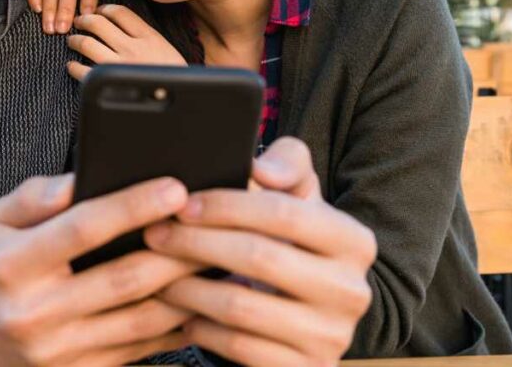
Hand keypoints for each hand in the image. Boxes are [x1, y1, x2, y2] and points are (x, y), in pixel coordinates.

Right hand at [0, 174, 199, 366]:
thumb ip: (37, 195)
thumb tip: (82, 176)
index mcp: (13, 265)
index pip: (83, 229)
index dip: (133, 206)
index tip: (175, 187)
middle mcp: (35, 313)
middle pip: (124, 278)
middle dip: (178, 249)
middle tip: (215, 223)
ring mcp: (58, 353)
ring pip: (141, 320)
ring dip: (186, 289)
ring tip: (219, 258)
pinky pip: (139, 351)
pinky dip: (174, 326)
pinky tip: (197, 300)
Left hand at [67, 4, 186, 80]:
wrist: (179, 99)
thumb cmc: (171, 75)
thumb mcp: (164, 48)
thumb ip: (144, 34)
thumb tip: (120, 20)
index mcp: (148, 37)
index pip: (119, 12)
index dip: (104, 8)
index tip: (98, 11)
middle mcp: (133, 48)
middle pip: (99, 23)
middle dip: (84, 20)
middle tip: (79, 22)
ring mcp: (120, 66)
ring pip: (87, 43)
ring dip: (75, 40)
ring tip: (72, 41)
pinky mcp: (109, 86)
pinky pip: (83, 71)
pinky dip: (73, 67)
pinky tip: (72, 66)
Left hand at [145, 138, 376, 366]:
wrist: (313, 312)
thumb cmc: (292, 240)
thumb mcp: (299, 195)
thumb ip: (287, 162)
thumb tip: (261, 170)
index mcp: (354, 240)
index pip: (284, 213)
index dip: (227, 206)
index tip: (183, 205)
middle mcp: (351, 291)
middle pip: (259, 257)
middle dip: (197, 244)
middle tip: (156, 236)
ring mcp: (331, 338)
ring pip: (242, 307)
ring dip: (189, 288)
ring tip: (158, 274)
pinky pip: (239, 349)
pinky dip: (202, 329)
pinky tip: (184, 312)